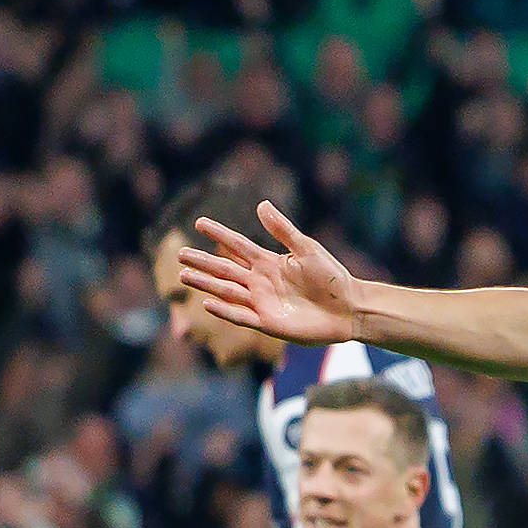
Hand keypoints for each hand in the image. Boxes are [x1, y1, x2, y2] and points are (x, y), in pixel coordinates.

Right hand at [176, 200, 367, 345]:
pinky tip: (206, 303)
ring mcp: (263, 302)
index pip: (237, 246)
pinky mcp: (268, 323)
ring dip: (206, 284)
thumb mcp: (307, 249)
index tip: (199, 223)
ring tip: (184, 275)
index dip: (219, 235)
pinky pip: (241, 316)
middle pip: (225, 270)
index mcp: (269, 262)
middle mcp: (261, 282)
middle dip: (202, 261)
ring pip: (227, 291)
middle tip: (178, 254)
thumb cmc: (331, 278)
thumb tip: (261, 205)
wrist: (348, 308)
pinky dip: (224, 310)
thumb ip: (283, 230)